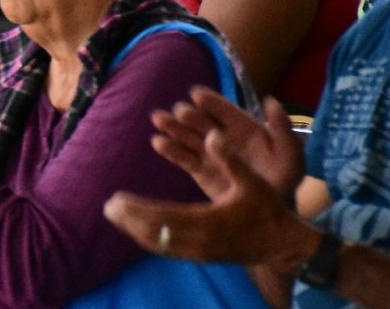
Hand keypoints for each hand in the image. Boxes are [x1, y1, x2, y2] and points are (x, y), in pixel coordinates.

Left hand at [105, 129, 314, 268]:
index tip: (117, 198)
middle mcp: (200, 240)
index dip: (138, 208)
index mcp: (210, 221)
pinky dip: (149, 239)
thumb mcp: (253, 181)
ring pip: (159, 243)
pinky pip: (168, 250)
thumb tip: (212, 134)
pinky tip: (135, 230)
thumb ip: (230, 159)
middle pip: (156, 233)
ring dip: (134, 229)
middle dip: (129, 219)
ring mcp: (200, 251)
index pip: (165, 216)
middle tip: (107, 206)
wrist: (282, 245)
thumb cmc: (269, 210)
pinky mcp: (201, 255)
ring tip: (114, 215)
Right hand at [153, 88, 303, 199]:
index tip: (196, 94)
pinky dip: (170, 150)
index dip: (211, 101)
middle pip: (202, 122)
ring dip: (173, 127)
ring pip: (188, 137)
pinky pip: (183, 159)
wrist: (273, 210)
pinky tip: (157, 142)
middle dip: (188, 114)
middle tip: (178, 112)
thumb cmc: (284, 178)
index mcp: (244, 128)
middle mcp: (223, 137)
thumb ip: (281, 128)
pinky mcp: (199, 171)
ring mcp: (209, 153)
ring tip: (158, 119)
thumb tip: (270, 100)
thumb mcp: (290, 153)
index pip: (224, 111)